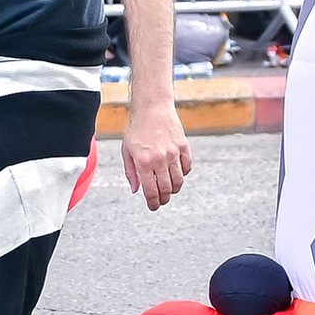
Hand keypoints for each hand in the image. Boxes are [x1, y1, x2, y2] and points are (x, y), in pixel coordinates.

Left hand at [122, 94, 191, 209]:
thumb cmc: (137, 128)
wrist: (152, 107)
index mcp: (143, 162)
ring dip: (173, 189)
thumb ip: (130, 172)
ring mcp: (173, 152)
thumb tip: (136, 190)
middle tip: (161, 200)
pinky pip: (187, 167)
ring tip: (168, 188)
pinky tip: (176, 172)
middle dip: (163, 199)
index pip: (151, 192)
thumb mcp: (127, 151)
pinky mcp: (183, 146)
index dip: (153, 203)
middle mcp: (159, 159)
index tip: (153, 207)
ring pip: (178, 181)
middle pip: (166, 190)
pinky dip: (183, 174)